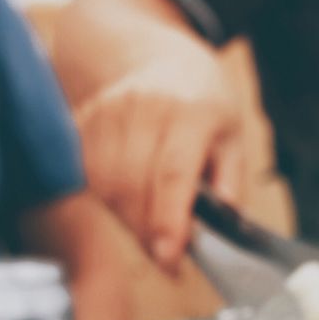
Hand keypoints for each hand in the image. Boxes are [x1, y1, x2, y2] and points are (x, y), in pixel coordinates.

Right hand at [75, 37, 244, 273]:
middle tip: (164, 255)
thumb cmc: (205, 109)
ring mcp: (109, 111)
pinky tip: (123, 205)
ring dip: (124, 218)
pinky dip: (102, 198)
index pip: (173, 175)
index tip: (169, 259)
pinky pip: (84, 172)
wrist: (162, 60)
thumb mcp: (234, 140)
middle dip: (147, 231)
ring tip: (148, 229)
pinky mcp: (84, 118)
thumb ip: (230, 183)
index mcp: (192, 114)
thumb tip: (225, 225)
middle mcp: (146, 108)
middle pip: (134, 186)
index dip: (168, 221)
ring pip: (105, 184)